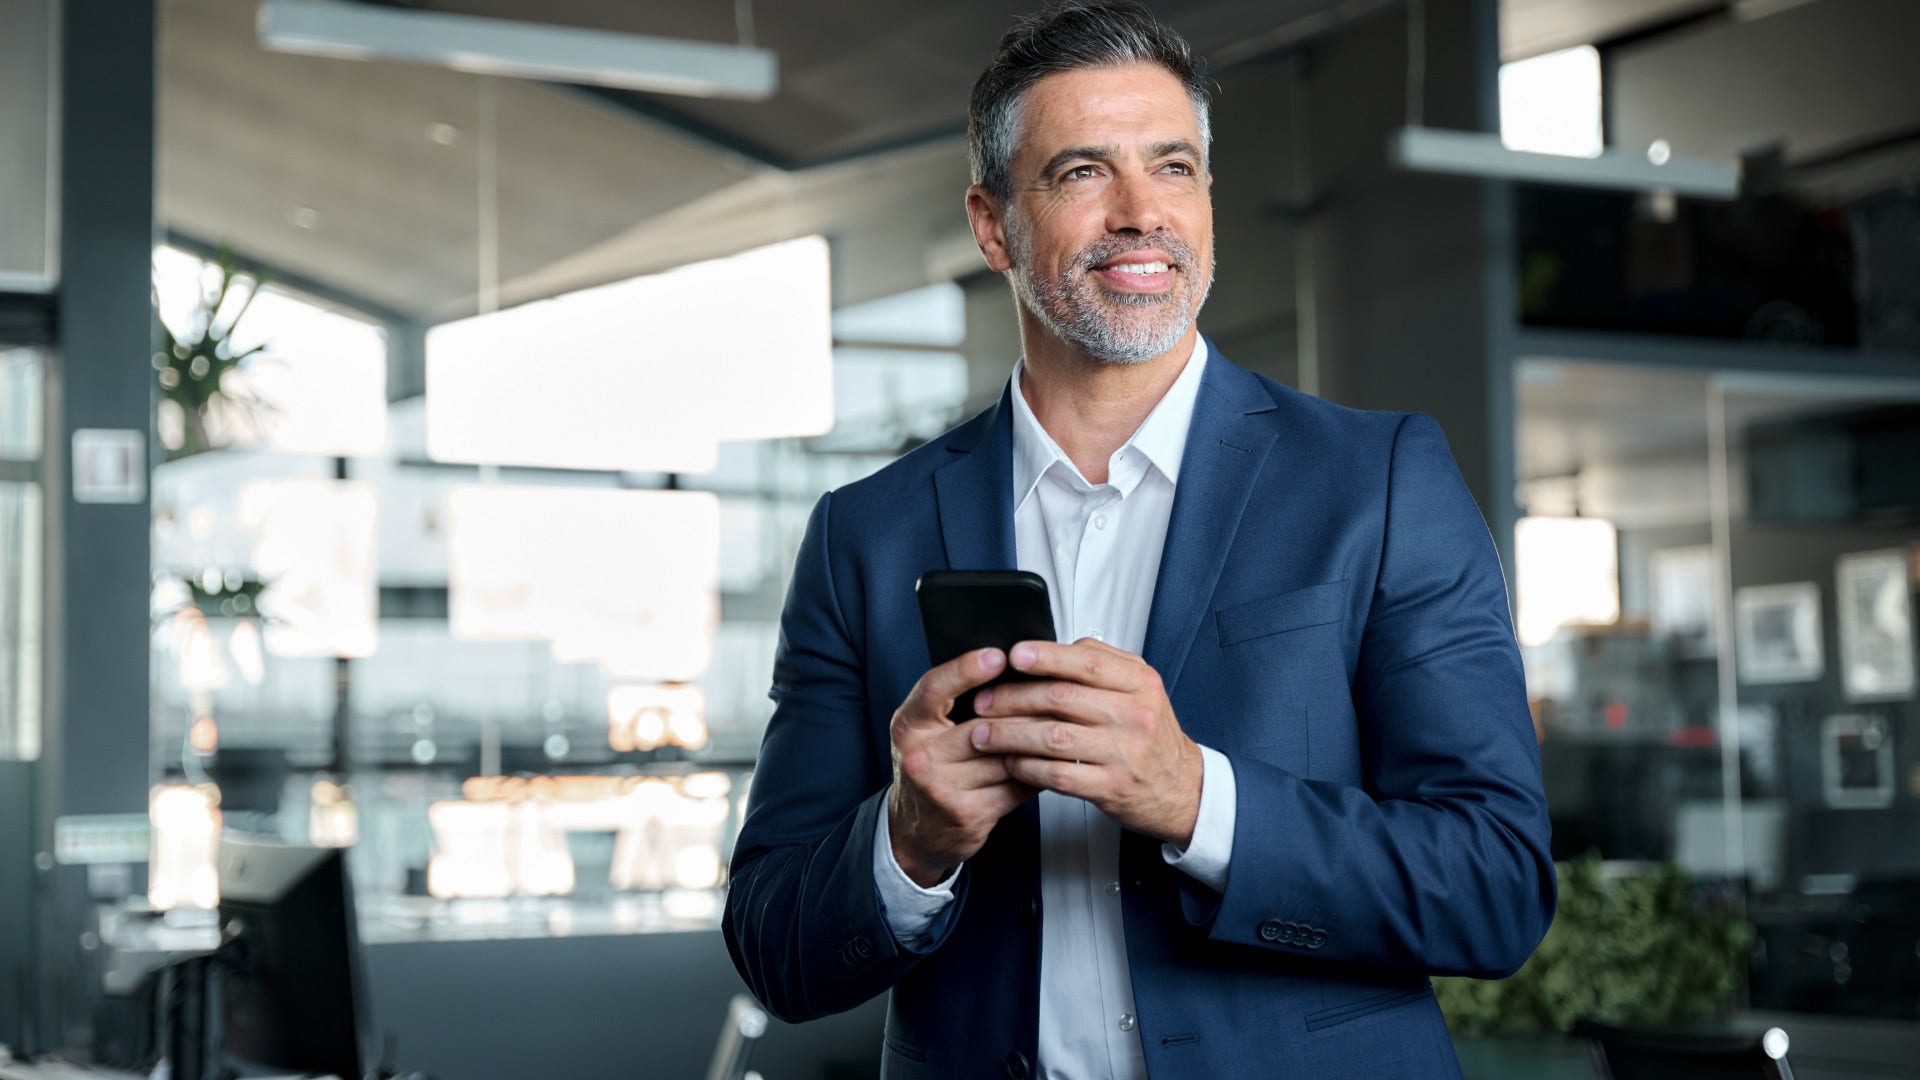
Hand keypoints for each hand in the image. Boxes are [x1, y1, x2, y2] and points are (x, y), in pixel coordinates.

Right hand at [887, 647, 1039, 886]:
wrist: (918, 829)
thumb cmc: (930, 767)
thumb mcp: (925, 728)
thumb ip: (952, 701)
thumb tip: (1007, 669)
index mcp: (908, 726)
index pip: (934, 689)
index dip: (966, 670)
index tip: (997, 656)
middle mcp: (920, 757)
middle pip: (982, 726)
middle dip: (1023, 710)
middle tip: (1056, 692)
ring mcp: (942, 788)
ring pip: (1005, 756)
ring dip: (1037, 742)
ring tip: (1061, 724)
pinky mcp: (968, 813)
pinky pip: (1015, 785)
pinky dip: (1036, 771)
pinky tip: (1050, 760)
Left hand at [969, 639, 1202, 846]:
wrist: (1181, 788)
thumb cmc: (1151, 735)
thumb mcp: (1141, 690)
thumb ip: (1103, 665)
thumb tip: (1053, 648)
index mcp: (1140, 683)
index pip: (1087, 662)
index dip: (1046, 657)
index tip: (1013, 655)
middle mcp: (1134, 715)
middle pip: (1062, 698)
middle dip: (1014, 698)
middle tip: (983, 700)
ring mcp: (1124, 753)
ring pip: (1054, 737)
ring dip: (1011, 735)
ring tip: (983, 734)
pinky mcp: (1111, 787)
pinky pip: (1058, 774)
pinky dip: (1027, 767)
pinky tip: (1010, 762)